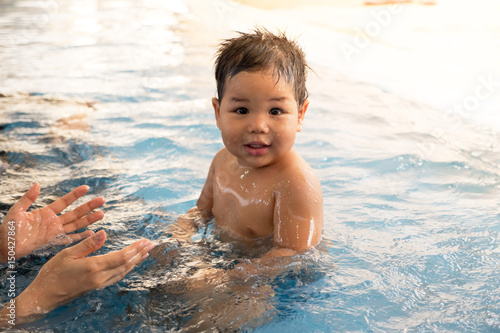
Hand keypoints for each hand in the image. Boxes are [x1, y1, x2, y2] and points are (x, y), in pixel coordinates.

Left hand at [0, 183, 104, 261]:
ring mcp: (55, 232)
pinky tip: (91, 233)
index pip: (64, 202)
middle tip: (102, 200)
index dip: (75, 195)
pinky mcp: (53, 242)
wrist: (3, 246)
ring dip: (89, 220)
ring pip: (76, 224)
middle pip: (75, 213)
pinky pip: (70, 239)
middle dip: (88, 206)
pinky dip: (81, 237)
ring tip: (102, 214)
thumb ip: (28, 198)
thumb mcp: (17, 211)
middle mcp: (53, 221)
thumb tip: (37, 184)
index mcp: (46, 212)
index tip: (86, 188)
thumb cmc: (7, 228)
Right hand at [10, 230, 154, 324]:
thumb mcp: (67, 254)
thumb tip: (104, 233)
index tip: (145, 241)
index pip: (122, 257)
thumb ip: (88, 244)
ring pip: (123, 272)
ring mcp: (99, 284)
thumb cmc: (52, 274)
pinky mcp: (96, 287)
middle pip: (126, 264)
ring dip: (135, 262)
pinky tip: (129, 265)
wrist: (43, 297)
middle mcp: (100, 277)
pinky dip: (126, 269)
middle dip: (140, 253)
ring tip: (145, 253)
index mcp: (94, 267)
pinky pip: (116, 277)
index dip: (135, 248)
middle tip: (151, 245)